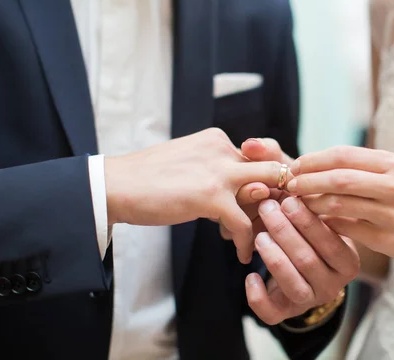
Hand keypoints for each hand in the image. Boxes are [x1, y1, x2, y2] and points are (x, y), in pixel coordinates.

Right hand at [104, 128, 283, 262]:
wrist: (115, 186)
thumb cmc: (148, 180)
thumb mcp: (189, 164)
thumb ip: (216, 172)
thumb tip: (240, 193)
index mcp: (217, 139)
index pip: (259, 158)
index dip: (266, 183)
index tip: (265, 205)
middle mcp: (222, 149)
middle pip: (271, 170)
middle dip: (277, 197)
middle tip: (274, 222)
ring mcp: (218, 171)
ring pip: (265, 193)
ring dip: (265, 221)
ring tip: (255, 240)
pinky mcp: (210, 196)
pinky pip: (243, 223)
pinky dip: (246, 242)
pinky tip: (241, 255)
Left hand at [245, 197, 358, 324]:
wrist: (310, 272)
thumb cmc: (313, 234)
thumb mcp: (317, 216)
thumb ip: (305, 197)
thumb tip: (280, 173)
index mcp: (348, 262)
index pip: (330, 243)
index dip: (308, 222)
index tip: (288, 200)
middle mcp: (333, 285)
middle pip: (308, 261)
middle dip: (285, 233)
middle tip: (267, 209)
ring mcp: (310, 300)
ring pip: (292, 284)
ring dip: (274, 258)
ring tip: (259, 236)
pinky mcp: (286, 312)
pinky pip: (271, 313)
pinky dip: (258, 296)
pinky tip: (250, 275)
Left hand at [288, 146, 393, 267]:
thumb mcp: (388, 175)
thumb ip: (355, 169)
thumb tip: (309, 166)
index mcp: (391, 163)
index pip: (342, 154)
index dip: (313, 160)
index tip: (294, 166)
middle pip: (339, 177)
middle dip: (308, 180)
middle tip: (290, 185)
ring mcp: (390, 211)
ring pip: (340, 202)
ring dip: (313, 202)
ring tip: (298, 204)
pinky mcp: (384, 236)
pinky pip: (345, 227)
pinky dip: (325, 222)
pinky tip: (314, 222)